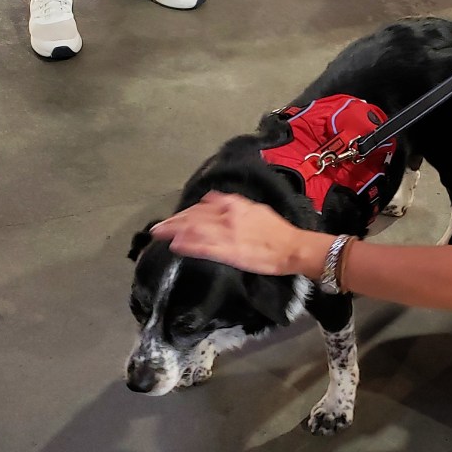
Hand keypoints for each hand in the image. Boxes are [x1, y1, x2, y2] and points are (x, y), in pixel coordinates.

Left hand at [150, 191, 299, 275]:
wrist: (291, 247)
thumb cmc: (278, 231)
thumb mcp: (256, 209)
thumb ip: (235, 204)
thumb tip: (215, 199)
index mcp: (236, 205)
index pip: (205, 204)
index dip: (188, 211)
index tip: (178, 216)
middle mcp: (227, 216)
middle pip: (194, 216)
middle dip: (175, 220)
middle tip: (159, 226)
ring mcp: (226, 234)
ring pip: (193, 229)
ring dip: (174, 230)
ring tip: (159, 233)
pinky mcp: (228, 251)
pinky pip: (202, 247)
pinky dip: (186, 245)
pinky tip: (174, 245)